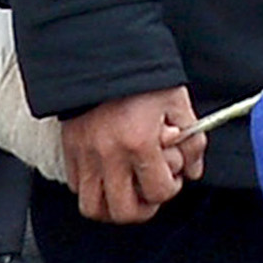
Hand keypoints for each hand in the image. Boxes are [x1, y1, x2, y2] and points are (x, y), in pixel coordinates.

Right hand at [60, 86, 200, 224]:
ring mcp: (85, 153)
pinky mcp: (69, 148)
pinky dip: (92, 187)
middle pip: (123, 211)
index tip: (172, 174)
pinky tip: (108, 172)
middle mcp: (109, 154)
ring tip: (126, 189)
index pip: (158, 192)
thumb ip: (192, 140)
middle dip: (143, 208)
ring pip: (92, 207)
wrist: (103, 51)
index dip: (170, 187)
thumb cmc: (142, 75)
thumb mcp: (177, 101)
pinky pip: (75, 186)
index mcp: (139, 142)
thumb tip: (193, 170)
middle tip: (149, 191)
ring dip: (112, 205)